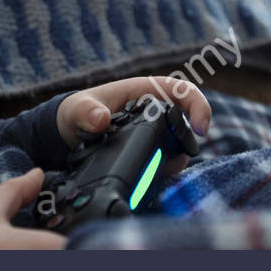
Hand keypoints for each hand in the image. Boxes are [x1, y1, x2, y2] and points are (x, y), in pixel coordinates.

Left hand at [56, 76, 211, 175]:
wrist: (69, 130)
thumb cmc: (77, 111)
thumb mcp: (77, 109)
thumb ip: (85, 112)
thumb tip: (101, 119)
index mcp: (146, 90)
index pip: (183, 91)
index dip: (199, 106)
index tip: (201, 129)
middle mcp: (155, 110)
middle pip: (187, 124)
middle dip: (187, 144)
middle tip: (171, 163)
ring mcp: (155, 131)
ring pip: (179, 146)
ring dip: (174, 160)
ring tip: (154, 173)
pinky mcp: (150, 150)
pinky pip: (167, 160)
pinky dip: (164, 170)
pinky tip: (149, 179)